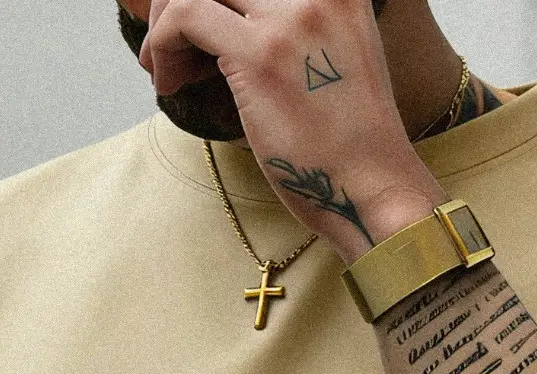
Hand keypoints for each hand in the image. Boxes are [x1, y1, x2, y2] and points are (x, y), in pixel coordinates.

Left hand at [140, 0, 445, 259]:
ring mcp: (288, 18)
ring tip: (166, 69)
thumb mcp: (334, 60)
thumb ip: (293, 30)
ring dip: (165, 23)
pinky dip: (163, 45)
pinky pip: (186, 18)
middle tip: (170, 46)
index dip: (219, 1)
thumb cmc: (350, 147)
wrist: (374, 191)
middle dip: (180, 2)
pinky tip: (168, 84)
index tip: (203, 33)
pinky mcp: (259, 55)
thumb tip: (231, 26)